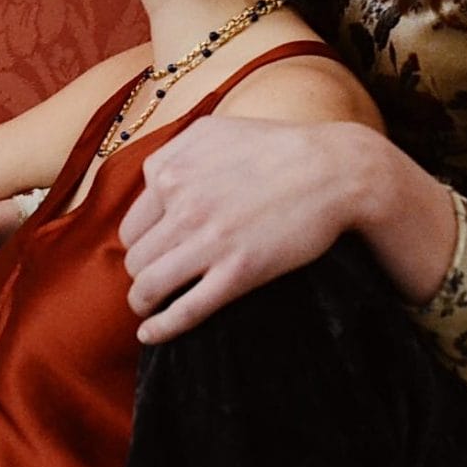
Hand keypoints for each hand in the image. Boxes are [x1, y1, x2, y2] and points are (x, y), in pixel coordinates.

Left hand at [119, 117, 377, 343]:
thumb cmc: (277, 147)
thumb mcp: (213, 131)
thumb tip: (150, 181)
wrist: (334, 168)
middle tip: (153, 281)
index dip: (140, 244)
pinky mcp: (238, 271)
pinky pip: (185, 310)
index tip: (151, 255)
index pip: (132, 225)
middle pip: (136, 257)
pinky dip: (162, 327)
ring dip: (143, 301)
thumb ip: (173, 153)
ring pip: (149, 285)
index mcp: (171, 171)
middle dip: (141, 272)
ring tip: (148, 307)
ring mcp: (210, 240)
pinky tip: (150, 335)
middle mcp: (182, 205)